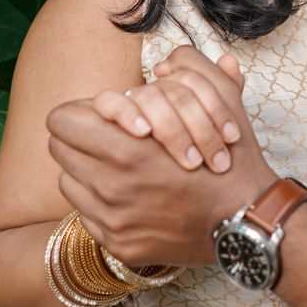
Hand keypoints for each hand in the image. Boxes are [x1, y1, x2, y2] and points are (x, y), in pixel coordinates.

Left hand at [46, 62, 275, 267]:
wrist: (246, 222)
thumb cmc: (230, 160)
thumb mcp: (221, 101)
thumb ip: (191, 68)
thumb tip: (165, 63)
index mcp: (126, 147)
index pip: (61, 121)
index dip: (81, 113)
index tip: (100, 117)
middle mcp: (110, 186)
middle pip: (59, 149)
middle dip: (82, 139)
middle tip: (108, 138)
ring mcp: (111, 219)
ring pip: (70, 182)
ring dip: (88, 171)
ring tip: (119, 168)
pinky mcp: (117, 243)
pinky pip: (86, 215)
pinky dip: (101, 204)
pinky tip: (130, 197)